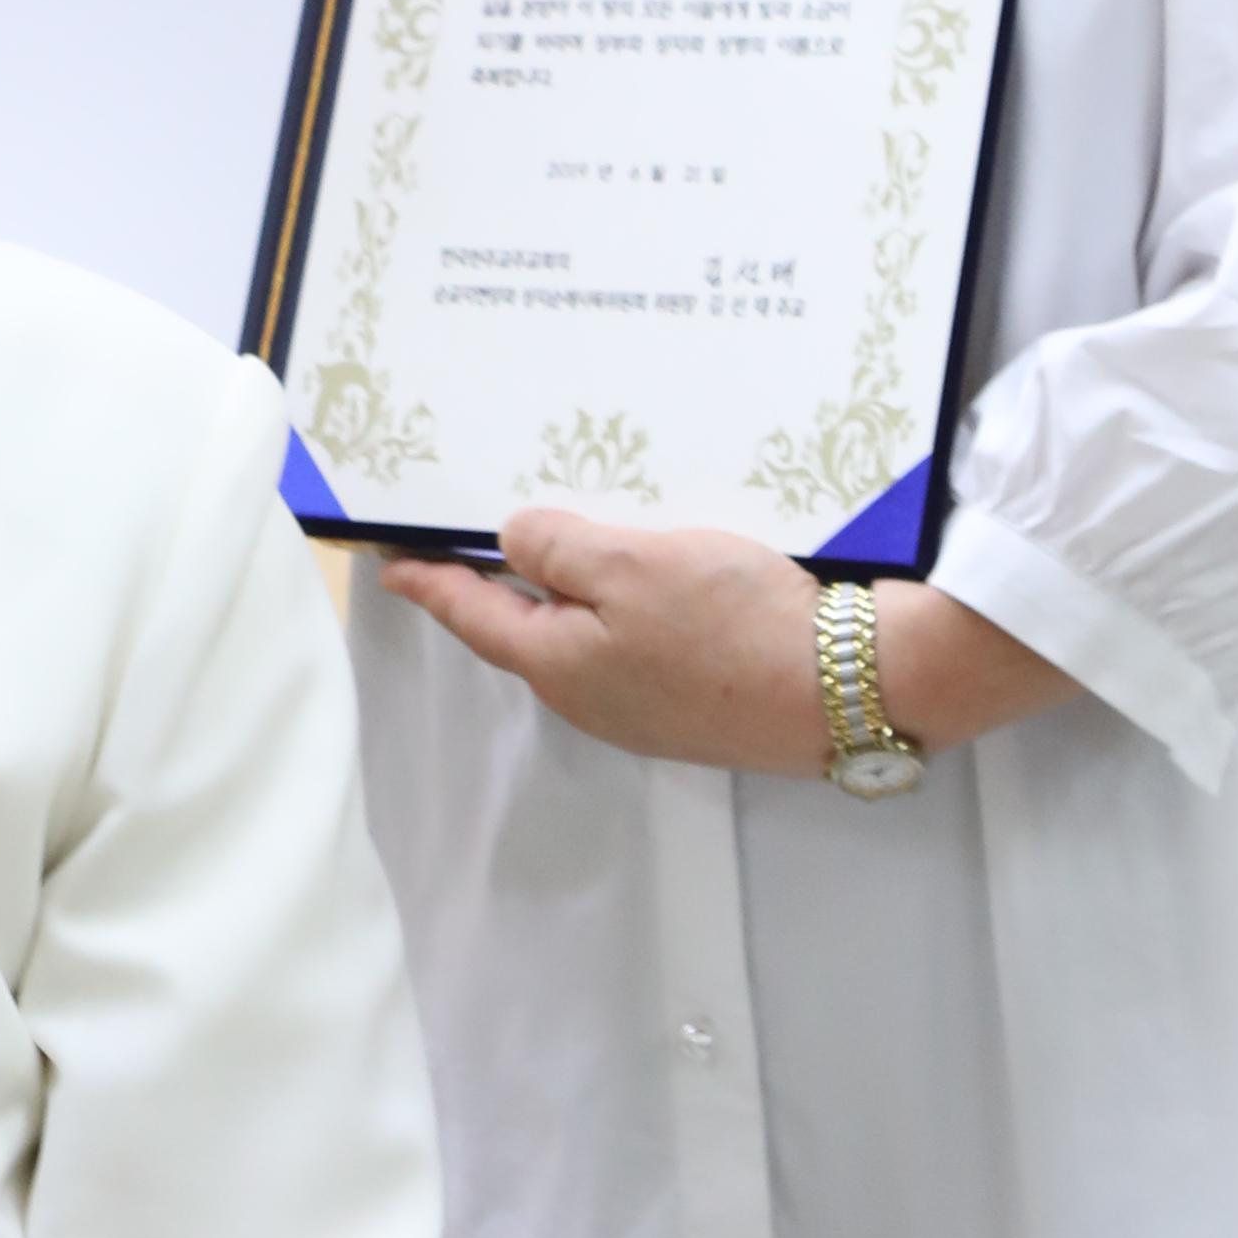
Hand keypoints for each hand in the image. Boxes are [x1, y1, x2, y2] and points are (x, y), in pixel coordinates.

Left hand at [375, 518, 1067, 772]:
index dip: (428, 579)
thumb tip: (512, 542)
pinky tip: (644, 570)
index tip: (387, 556)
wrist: (850, 689)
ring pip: (584, 634)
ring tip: (558, 533)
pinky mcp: (697, 701)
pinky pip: (636, 641)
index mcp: (559, 664)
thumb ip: (556, 548)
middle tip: (470, 530)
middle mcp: (592, 696)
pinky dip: (622, 603)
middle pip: (525, 626)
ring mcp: (647, 706)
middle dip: (497, 578)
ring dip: (566, 587)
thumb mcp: (630, 563)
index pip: (471, 614)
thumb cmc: (734, 623)